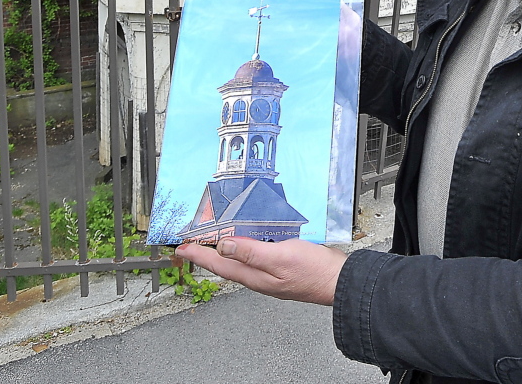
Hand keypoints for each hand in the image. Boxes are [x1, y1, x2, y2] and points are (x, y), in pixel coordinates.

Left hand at [175, 237, 346, 305]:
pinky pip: (253, 256)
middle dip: (206, 252)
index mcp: (254, 275)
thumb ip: (251, 252)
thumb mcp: (280, 257)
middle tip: (190, 243)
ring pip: (238, 260)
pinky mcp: (279, 266)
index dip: (199, 254)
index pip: (219, 264)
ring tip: (210, 240)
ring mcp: (269, 273)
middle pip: (225, 263)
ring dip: (223, 249)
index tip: (182, 247)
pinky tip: (246, 240)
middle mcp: (258, 276)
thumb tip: (224, 245)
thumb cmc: (313, 271)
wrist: (339, 281)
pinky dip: (243, 247)